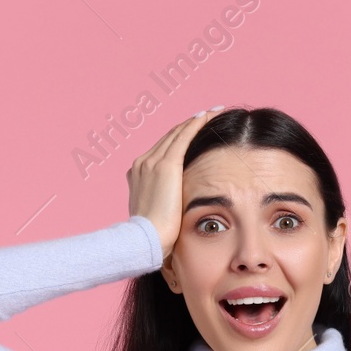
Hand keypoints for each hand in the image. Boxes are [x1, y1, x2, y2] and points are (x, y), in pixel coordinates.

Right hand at [127, 108, 219, 257]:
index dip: (179, 139)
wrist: (146, 238)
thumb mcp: (155, 213)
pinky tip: (209, 116)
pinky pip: (184, 136)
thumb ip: (162, 201)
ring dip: (195, 121)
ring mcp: (152, 162)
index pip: (162, 149)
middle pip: (169, 137)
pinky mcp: (166, 165)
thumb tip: (175, 206)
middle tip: (208, 116)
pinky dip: (197, 124)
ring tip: (213, 113)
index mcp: (138, 173)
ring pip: (177, 133)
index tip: (194, 132)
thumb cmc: (153, 234)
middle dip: (188, 126)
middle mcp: (142, 163)